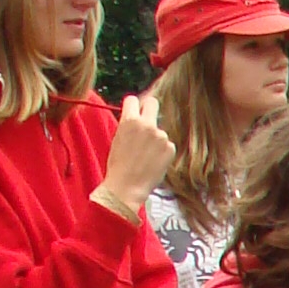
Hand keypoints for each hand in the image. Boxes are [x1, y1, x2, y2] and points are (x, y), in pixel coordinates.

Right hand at [96, 91, 173, 214]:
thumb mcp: (118, 139)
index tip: (135, 112)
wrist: (126, 187)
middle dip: (149, 109)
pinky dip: (162, 152)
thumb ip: (129, 125)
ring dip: (155, 139)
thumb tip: (137, 116)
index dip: (133, 107)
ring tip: (145, 156)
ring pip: (159, 130)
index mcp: (129, 120)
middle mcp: (146, 124)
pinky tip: (153, 162)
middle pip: (153, 103)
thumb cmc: (118, 166)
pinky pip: (167, 144)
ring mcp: (160, 136)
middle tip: (147, 121)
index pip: (133, 99)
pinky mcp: (170, 148)